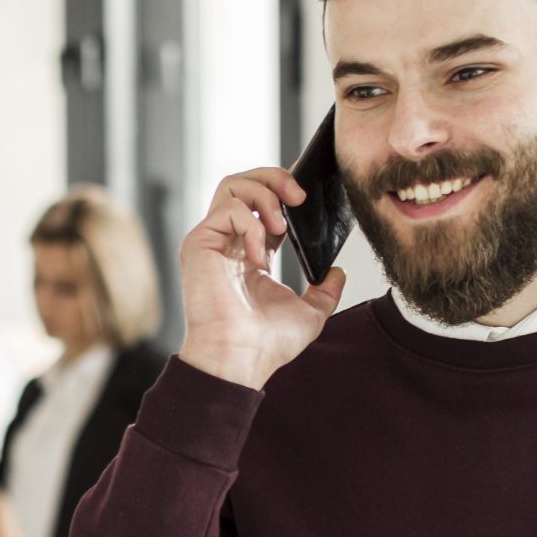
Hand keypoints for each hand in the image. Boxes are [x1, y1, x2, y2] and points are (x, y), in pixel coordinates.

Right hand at [178, 167, 347, 388]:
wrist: (240, 358)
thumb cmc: (266, 344)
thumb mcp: (310, 314)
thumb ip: (325, 291)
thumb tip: (338, 273)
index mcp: (250, 254)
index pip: (263, 205)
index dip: (284, 191)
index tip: (307, 195)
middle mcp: (228, 243)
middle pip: (244, 183)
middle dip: (275, 178)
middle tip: (299, 197)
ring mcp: (212, 241)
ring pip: (232, 185)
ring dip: (265, 194)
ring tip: (282, 225)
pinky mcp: (199, 242)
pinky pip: (228, 209)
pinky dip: (252, 224)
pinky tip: (260, 253)